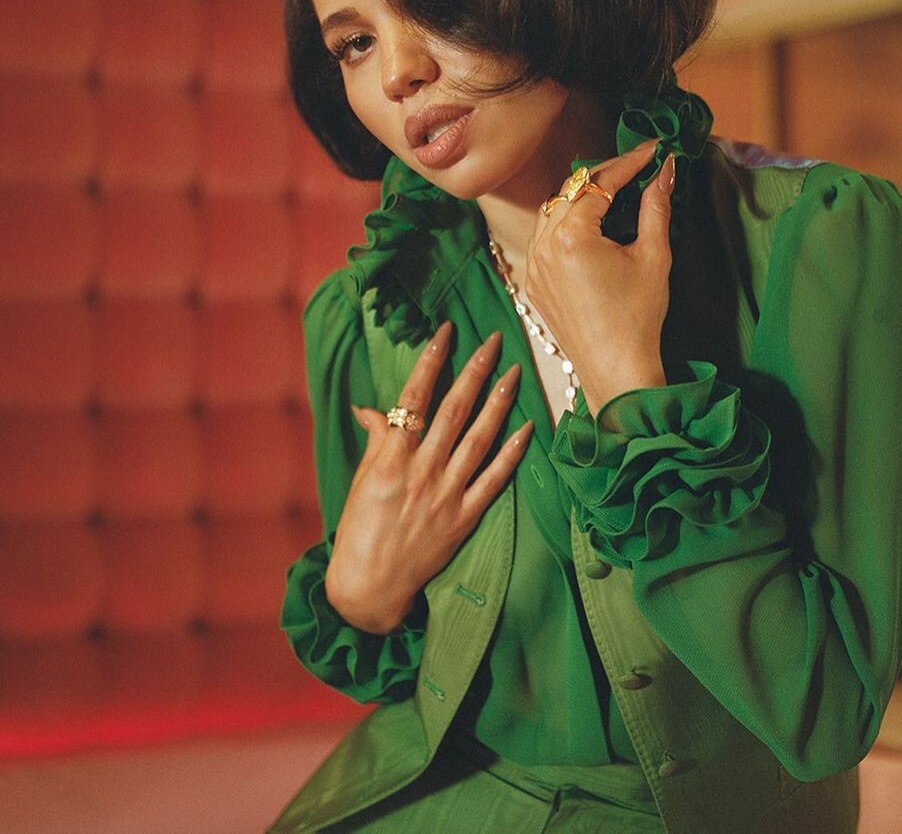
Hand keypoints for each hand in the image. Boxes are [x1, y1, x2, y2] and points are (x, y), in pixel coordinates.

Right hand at [325, 321, 533, 633]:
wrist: (369, 587)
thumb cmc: (358, 530)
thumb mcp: (361, 480)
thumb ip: (375, 441)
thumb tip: (372, 409)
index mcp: (391, 458)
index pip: (414, 398)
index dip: (432, 361)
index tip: (447, 331)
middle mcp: (421, 471)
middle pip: (454, 411)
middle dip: (474, 370)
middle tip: (493, 340)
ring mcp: (446, 494)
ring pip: (478, 438)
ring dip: (498, 402)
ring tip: (514, 372)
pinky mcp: (464, 518)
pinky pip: (494, 480)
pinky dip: (511, 453)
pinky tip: (527, 427)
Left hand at [525, 139, 676, 414]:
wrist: (615, 370)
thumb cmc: (638, 317)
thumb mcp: (654, 256)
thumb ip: (656, 207)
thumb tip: (666, 171)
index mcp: (572, 236)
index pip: (600, 182)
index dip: (630, 162)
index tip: (654, 151)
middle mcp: (543, 245)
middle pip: (572, 189)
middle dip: (605, 175)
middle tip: (637, 168)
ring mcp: (533, 264)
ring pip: (553, 211)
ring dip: (582, 197)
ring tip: (615, 193)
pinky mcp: (533, 282)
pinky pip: (544, 238)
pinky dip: (566, 225)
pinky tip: (591, 226)